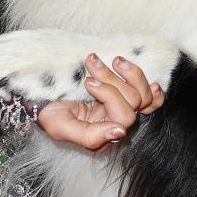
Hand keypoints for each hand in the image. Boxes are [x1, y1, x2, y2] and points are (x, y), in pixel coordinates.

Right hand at [36, 53, 164, 152]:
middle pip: (133, 103)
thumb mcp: (61, 127)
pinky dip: (154, 91)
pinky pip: (151, 100)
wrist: (43, 101)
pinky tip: (153, 82)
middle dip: (111, 79)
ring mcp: (123, 110)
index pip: (123, 117)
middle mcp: (116, 125)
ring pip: (142, 95)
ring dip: (127, 73)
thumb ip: (89, 135)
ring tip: (110, 60)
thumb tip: (120, 132)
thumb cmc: (50, 115)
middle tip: (91, 62)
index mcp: (103, 136)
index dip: (109, 95)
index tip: (88, 81)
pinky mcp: (126, 98)